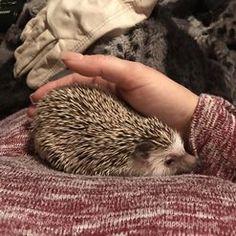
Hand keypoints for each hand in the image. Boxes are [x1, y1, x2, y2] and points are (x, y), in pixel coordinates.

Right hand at [28, 52, 198, 137]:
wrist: (184, 124)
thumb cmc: (161, 96)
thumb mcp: (133, 74)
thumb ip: (102, 65)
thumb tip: (65, 57)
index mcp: (110, 82)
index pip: (77, 82)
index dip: (56, 88)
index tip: (37, 98)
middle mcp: (107, 99)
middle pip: (76, 100)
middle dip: (54, 106)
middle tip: (34, 116)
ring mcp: (111, 118)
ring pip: (82, 117)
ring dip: (62, 120)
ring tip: (43, 127)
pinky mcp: (116, 135)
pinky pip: (94, 132)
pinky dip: (79, 134)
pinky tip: (67, 138)